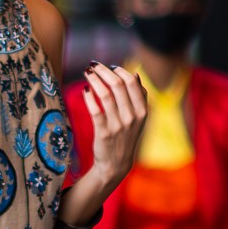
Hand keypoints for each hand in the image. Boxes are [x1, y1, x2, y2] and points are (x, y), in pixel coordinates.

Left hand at [82, 63, 147, 191]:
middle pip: (118, 85)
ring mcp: (118, 126)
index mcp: (142, 111)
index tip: (108, 66)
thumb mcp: (138, 118)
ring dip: (94, 79)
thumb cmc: (126, 136)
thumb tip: (135, 73)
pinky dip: (89, 97)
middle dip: (103, 71)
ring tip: (87, 72)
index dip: (119, 70)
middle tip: (93, 64)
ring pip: (106, 95)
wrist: (116, 164)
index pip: (132, 82)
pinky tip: (85, 89)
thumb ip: (139, 97)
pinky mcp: (104, 133)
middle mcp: (132, 117)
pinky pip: (95, 111)